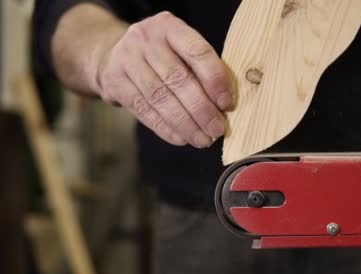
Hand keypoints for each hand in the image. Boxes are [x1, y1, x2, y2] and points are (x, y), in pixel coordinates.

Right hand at [94, 11, 231, 147]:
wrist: (115, 54)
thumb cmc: (162, 55)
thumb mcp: (182, 50)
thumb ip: (202, 71)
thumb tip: (223, 106)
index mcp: (170, 26)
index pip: (197, 52)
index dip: (215, 81)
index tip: (227, 104)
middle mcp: (145, 39)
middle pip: (178, 79)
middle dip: (201, 109)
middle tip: (217, 129)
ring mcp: (126, 59)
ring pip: (160, 98)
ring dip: (185, 124)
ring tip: (203, 139)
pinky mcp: (114, 82)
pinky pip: (144, 110)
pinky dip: (165, 128)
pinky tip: (181, 138)